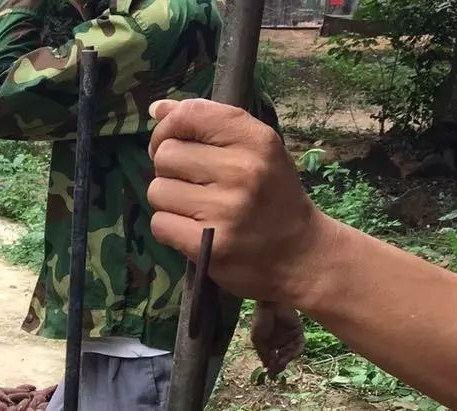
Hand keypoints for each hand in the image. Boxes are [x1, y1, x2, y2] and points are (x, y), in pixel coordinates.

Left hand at [147, 99, 340, 309]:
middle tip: (189, 183)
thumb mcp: (257, 152)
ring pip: (157, 190)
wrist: (299, 255)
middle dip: (168, 169)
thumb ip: (209, 126)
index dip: (167, 128)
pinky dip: (168, 228)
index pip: (191, 114)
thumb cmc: (272, 199)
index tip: (169, 143)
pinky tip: (191, 230)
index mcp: (256, 140)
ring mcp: (224, 210)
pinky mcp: (208, 245)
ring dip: (168, 201)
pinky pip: (160, 224)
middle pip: (166, 155)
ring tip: (194, 208)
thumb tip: (157, 109)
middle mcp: (241, 171)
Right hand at [251, 302, 304, 376]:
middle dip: (279, 365)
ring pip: (290, 354)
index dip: (271, 367)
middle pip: (282, 359)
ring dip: (287, 360)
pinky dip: (296, 352)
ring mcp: (289, 338)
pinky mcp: (298, 332)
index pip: (272, 360)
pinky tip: (290, 355)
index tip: (271, 374)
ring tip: (281, 361)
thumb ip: (263, 353)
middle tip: (277, 368)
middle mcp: (280, 343)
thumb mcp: (257, 340)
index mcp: (269, 345)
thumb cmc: (260, 320)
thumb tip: (266, 367)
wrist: (270, 305)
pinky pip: (299, 346)